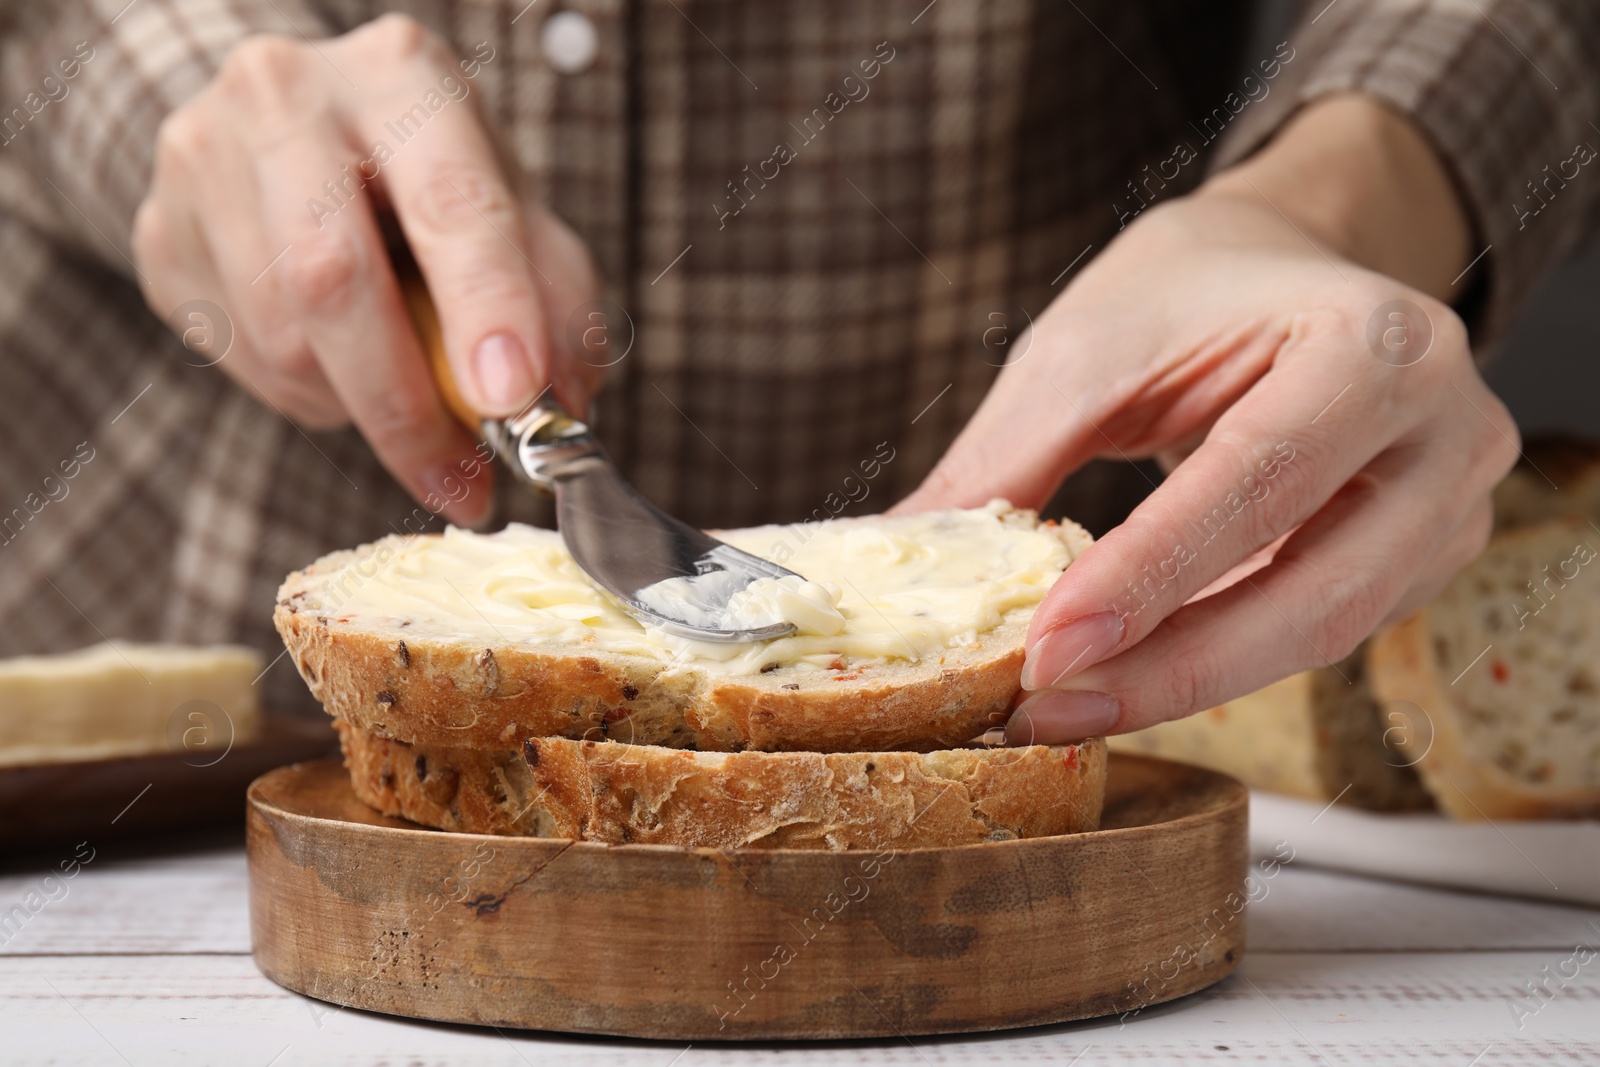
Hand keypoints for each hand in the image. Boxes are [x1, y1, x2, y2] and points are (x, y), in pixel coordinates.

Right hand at [132, 15, 600, 525]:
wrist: (302, 134)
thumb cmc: (429, 177)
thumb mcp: (513, 209)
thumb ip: (555, 300)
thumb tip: (558, 404)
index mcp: (401, 76)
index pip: (449, 200)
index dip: (485, 306)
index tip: (512, 398)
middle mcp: (285, 96)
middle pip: (332, 276)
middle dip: (407, 406)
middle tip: (462, 483)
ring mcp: (202, 160)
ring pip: (283, 337)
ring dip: (360, 407)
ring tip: (405, 394)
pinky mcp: (159, 233)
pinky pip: (240, 361)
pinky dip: (309, 396)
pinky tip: (341, 361)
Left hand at [895, 95, 1519, 742]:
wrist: (1281, 266)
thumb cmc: (1187, 293)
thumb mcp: (1086, 349)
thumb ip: (1007, 461)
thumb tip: (896, 558)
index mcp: (1375, 342)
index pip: (1257, 480)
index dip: (1148, 577)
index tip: (1043, 648)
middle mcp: (1444, 430)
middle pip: (1312, 593)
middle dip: (1167, 669)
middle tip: (1043, 709)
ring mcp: (1452, 504)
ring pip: (1321, 635)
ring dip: (1184, 685)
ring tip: (1064, 711)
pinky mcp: (1422, 559)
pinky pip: (1317, 634)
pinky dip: (1217, 665)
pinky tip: (1126, 681)